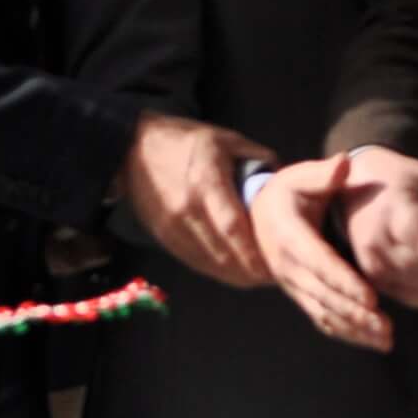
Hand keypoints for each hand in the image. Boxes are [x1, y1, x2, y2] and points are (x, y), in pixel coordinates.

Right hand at [118, 112, 271, 290]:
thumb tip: (284, 183)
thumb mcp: (227, 139)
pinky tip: (235, 274)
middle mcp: (187, 207)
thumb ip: (258, 160)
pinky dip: (216, 270)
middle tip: (275, 276)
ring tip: (260, 278)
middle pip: (222, 251)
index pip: (232, 226)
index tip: (275, 263)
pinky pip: (193, 260)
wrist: (134, 147)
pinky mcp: (162, 235)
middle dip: (250, 270)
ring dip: (235, 275)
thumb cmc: (187, 140)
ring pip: (208, 262)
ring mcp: (171, 225)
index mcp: (206, 180)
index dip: (253, 251)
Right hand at [248, 148, 417, 353]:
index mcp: (290, 236)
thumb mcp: (301, 177)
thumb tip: (344, 163)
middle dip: (355, 314)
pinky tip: (372, 340)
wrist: (257, 215)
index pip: (319, 263)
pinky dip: (346, 332)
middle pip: (324, 296)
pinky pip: (322, 318)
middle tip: (385, 326)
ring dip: (354, 329)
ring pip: (323, 313)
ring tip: (385, 339)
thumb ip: (324, 174)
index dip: (344, 283)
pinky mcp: (300, 294)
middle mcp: (288, 267)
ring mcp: (293, 284)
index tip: (370, 298)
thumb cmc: (287, 193)